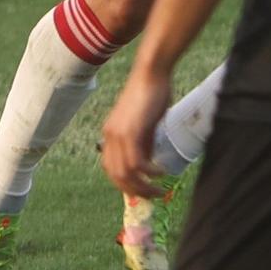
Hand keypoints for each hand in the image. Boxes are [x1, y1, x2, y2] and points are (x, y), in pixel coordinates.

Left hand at [102, 68, 172, 197]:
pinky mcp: (131, 132)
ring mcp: (118, 134)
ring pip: (125, 173)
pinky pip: (137, 162)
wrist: (151, 73)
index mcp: (110, 134)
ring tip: (158, 191)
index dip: (124, 184)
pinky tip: (161, 172)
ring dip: (143, 186)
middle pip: (116, 176)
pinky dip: (149, 173)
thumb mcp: (144, 125)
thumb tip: (146, 163)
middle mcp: (109, 136)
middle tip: (153, 196)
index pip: (110, 169)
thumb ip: (143, 143)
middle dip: (135, 191)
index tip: (140, 190)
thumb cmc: (151, 94)